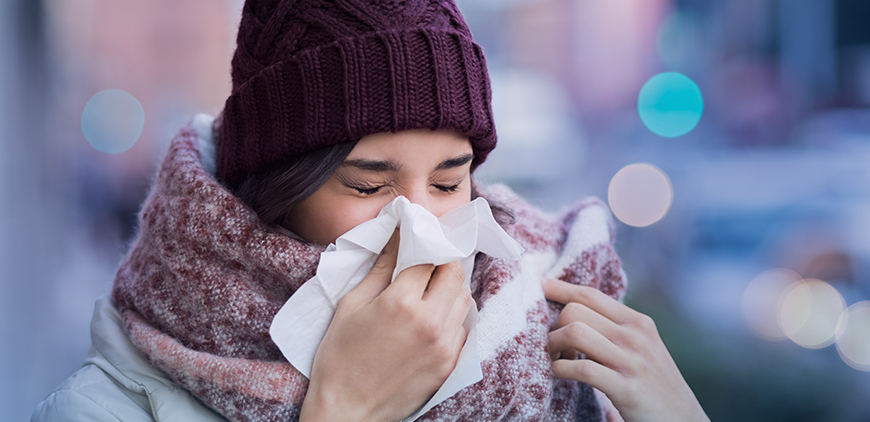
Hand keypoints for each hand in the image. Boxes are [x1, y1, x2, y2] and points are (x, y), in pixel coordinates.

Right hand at [300, 233, 472, 421]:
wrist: (347, 411)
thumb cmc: (339, 358)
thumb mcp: (351, 305)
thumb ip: (379, 269)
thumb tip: (396, 237)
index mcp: (401, 302)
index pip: (428, 257)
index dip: (422, 244)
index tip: (416, 240)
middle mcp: (429, 321)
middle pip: (454, 273)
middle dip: (441, 263)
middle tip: (424, 266)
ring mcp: (443, 345)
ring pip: (464, 300)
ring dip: (449, 290)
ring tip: (427, 295)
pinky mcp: (449, 365)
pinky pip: (462, 329)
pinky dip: (451, 318)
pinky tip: (430, 321)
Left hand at [543, 279, 708, 421]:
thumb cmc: (655, 385)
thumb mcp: (642, 348)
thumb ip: (615, 329)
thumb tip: (575, 312)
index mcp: (638, 322)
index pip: (590, 295)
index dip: (560, 289)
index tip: (540, 287)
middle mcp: (635, 336)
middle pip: (575, 311)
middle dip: (552, 327)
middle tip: (551, 346)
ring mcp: (632, 362)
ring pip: (574, 333)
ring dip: (552, 346)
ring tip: (553, 360)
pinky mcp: (626, 389)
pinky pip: (581, 369)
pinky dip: (559, 370)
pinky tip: (557, 375)